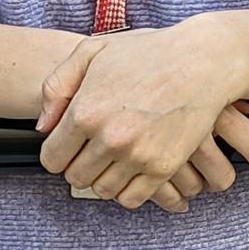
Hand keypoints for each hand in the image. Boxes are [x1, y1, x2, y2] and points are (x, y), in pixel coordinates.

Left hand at [35, 20, 248, 210]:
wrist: (204, 60)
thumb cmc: (149, 52)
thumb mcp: (94, 50)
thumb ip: (57, 86)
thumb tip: (44, 127)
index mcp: (86, 110)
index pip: (51, 159)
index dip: (59, 150)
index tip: (73, 142)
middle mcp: (109, 137)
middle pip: (75, 178)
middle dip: (81, 164)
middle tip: (97, 146)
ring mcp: (138, 155)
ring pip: (102, 190)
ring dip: (106, 176)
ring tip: (118, 153)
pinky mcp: (163, 167)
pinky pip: (132, 198)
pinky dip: (129, 188)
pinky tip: (134, 166)